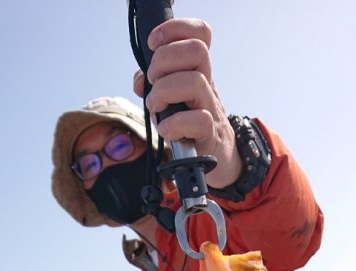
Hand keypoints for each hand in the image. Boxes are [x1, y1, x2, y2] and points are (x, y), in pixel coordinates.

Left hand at [133, 17, 241, 188]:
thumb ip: (152, 83)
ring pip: (195, 81)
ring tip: (155, 105)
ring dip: (164, 91)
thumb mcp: (170, 98)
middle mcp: (207, 84)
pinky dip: (174, 124)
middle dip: (165, 61)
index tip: (154, 44)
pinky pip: (198, 120)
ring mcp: (210, 108)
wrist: (215, 156)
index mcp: (197, 69)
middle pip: (197, 50)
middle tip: (154, 80)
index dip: (175, 29)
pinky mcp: (210, 135)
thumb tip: (140, 81)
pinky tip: (166, 130)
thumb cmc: (188, 123)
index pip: (199, 33)